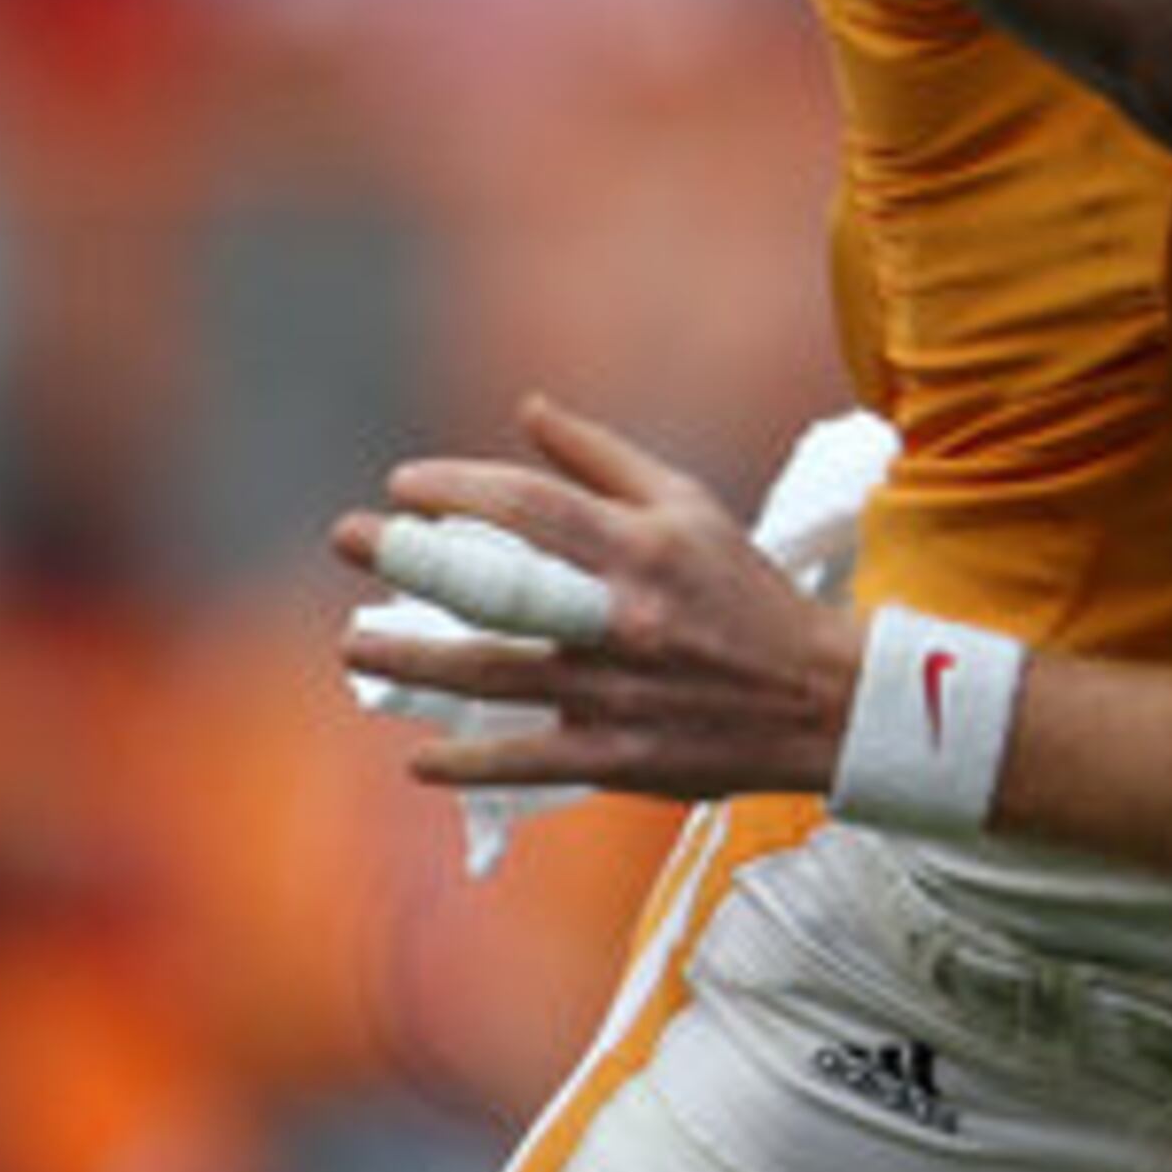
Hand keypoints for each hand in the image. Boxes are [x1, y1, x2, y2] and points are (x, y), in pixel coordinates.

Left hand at [333, 397, 860, 798]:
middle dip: (412, 562)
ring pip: (492, 674)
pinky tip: (419, 757)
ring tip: (354, 643)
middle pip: (496, 587)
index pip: (529, 507)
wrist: (822, 701)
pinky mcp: (620, 758)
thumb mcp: (692, 507)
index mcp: (643, 548)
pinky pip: (526, 762)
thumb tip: (528, 409)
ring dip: (412, 660)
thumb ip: (605, 459)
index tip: (403, 487)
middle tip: (349, 541)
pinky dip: (467, 763)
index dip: (457, 489)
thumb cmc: (748, 594)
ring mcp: (616, 693)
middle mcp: (622, 617)